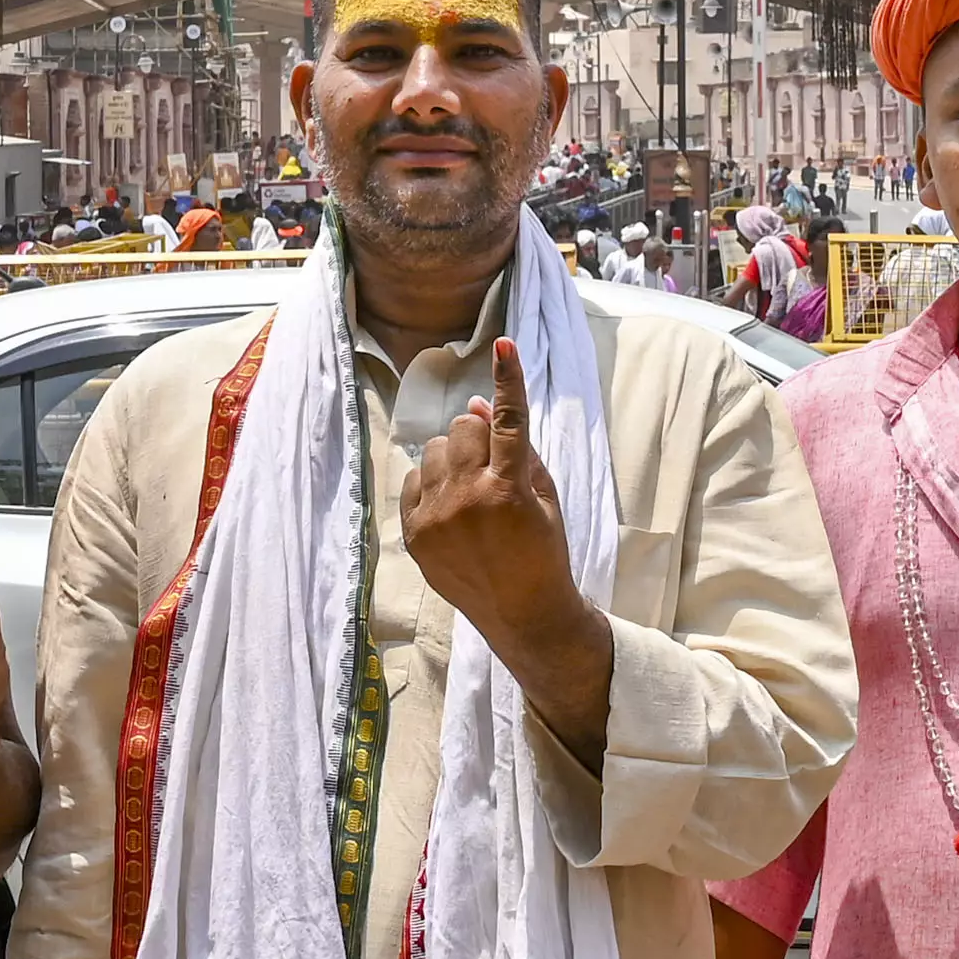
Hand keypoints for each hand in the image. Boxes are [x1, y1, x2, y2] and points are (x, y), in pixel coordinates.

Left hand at [401, 338, 590, 658]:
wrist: (523, 613)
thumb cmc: (543, 550)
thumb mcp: (544, 498)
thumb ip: (515, 448)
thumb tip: (478, 402)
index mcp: (509, 490)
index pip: (510, 421)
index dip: (509, 379)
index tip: (504, 344)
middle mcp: (468, 499)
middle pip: (462, 426)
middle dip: (478, 435)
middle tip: (492, 464)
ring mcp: (436, 518)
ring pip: (434, 449)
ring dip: (453, 457)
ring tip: (471, 490)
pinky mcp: (414, 533)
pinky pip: (414, 479)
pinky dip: (432, 483)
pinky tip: (453, 509)